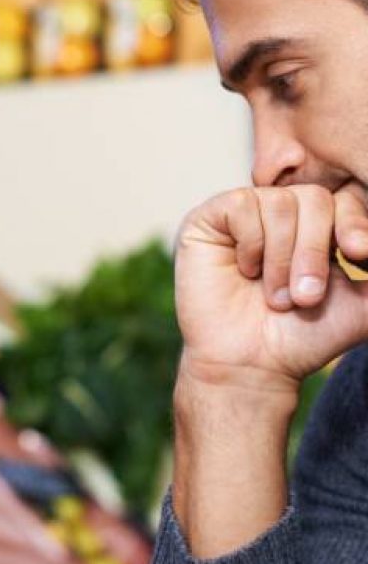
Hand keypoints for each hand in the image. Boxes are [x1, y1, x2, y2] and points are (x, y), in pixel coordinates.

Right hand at [176, 181, 367, 396]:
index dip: (354, 224)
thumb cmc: (303, 335)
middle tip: (306, 297)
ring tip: (275, 297)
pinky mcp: (212, 217)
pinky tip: (244, 270)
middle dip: (314, 252)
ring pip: (279, 203)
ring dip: (281, 257)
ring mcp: (247, 212)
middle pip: (315, 199)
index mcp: (320, 226)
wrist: (252, 364)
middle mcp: (284, 212)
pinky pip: (242, 205)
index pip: (345, 201)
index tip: (358, 255)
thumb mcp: (362, 304)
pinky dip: (250, 243)